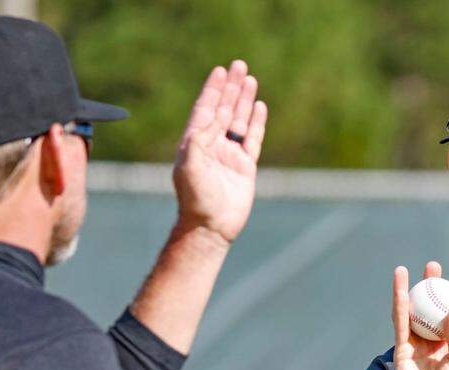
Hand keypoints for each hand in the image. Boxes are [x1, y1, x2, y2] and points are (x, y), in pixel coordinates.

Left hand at [173, 60, 267, 242]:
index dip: (213, 89)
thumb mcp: (189, 169)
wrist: (211, 226)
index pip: (205, 109)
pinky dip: (256, 123)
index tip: (220, 71)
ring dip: (244, 100)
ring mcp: (229, 155)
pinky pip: (252, 139)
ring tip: (251, 79)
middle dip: (231, 88)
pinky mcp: (245, 167)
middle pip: (223, 109)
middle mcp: (213, 145)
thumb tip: (205, 123)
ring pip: (238, 120)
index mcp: (196, 142)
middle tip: (239, 65)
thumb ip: (195, 144)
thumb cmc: (195, 199)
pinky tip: (259, 107)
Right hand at [392, 262, 448, 369]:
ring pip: (415, 311)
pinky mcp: (401, 348)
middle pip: (433, 308)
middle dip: (434, 287)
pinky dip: (400, 301)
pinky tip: (400, 283)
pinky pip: (400, 321)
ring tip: (419, 267)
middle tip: (435, 266)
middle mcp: (433, 342)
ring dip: (416, 288)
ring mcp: (416, 344)